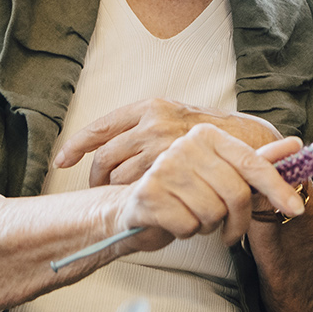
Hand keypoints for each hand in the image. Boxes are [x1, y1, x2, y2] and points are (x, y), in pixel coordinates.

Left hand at [54, 99, 278, 186]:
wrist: (249, 145)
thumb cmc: (210, 135)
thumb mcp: (175, 119)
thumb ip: (145, 129)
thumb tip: (108, 144)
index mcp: (148, 107)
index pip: (100, 128)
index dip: (77, 146)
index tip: (63, 161)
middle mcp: (152, 122)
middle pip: (105, 157)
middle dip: (97, 178)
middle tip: (99, 191)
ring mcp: (162, 146)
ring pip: (120, 178)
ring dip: (118, 193)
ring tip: (126, 200)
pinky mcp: (173, 167)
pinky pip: (141, 190)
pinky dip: (138, 199)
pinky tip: (142, 204)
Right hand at [103, 125, 305, 249]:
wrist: (134, 207)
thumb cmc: (183, 192)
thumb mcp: (222, 174)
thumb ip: (257, 161)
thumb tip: (296, 145)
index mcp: (206, 135)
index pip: (251, 163)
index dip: (277, 188)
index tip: (296, 210)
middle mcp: (185, 146)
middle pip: (235, 194)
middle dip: (237, 221)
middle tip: (228, 230)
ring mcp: (164, 168)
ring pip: (212, 213)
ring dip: (207, 226)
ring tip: (193, 217)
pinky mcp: (148, 194)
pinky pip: (188, 225)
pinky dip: (185, 232)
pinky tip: (174, 222)